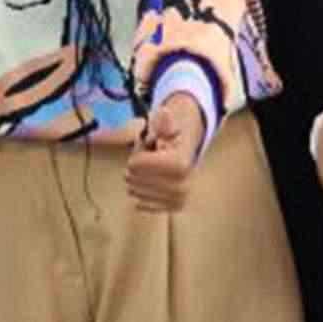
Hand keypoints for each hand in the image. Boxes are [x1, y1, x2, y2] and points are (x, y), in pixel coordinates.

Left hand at [125, 92, 205, 212]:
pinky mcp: (174, 208)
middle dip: (136, 167)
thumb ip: (164, 121)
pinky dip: (140, 194)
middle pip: (135, 179)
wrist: (187, 152)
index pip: (137, 164)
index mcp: (181, 163)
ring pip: (136, 192)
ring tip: (149, 169)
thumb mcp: (168, 124)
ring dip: (137, 179)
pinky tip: (146, 185)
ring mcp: (179, 199)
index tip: (147, 147)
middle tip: (147, 158)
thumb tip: (164, 112)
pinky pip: (143, 205)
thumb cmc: (172, 137)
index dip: (136, 155)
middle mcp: (183, 185)